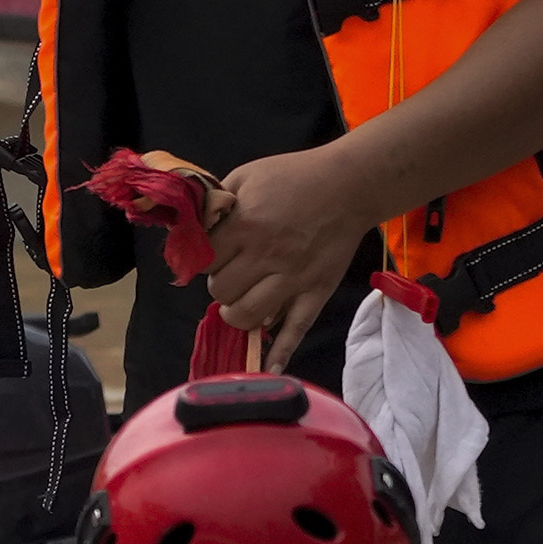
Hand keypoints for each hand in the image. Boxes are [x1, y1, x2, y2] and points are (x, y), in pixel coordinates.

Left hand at [202, 141, 384, 366]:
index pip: (205, 261)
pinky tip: (269, 368)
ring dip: (236, 313)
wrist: (349, 184)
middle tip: (232, 275)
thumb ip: (216, 201)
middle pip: (220, 291)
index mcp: (245, 225)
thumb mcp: (246, 175)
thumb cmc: (295, 176)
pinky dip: (280, 352)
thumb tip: (192, 227)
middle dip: (220, 285)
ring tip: (241, 303)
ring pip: (246, 315)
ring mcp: (292, 278)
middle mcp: (266, 256)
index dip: (205, 260)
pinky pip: (295, 329)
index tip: (215, 255)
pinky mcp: (316, 292)